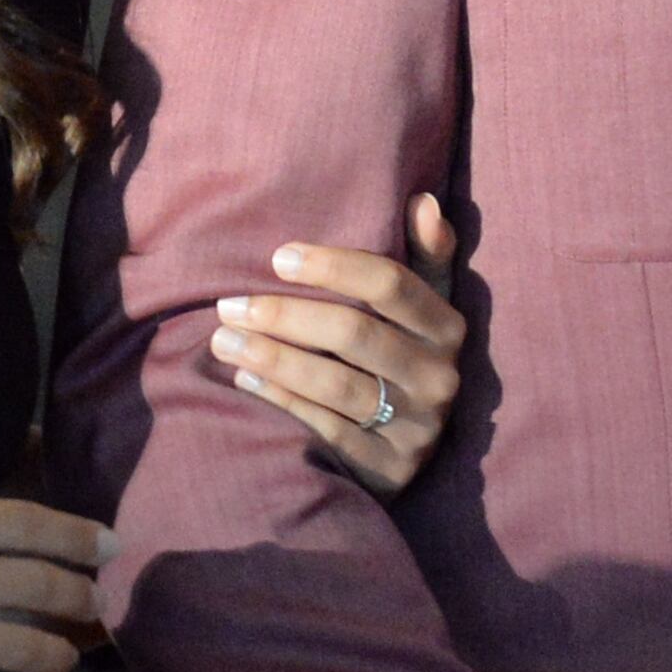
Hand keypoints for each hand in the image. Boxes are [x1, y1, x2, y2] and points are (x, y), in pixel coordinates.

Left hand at [211, 194, 467, 494]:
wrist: (406, 450)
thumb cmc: (402, 358)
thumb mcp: (423, 309)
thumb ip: (424, 257)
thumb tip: (423, 201)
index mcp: (448, 328)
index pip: (392, 284)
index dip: (334, 266)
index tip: (278, 258)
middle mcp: (440, 377)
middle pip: (355, 334)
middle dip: (286, 316)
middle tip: (230, 305)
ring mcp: (418, 428)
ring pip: (337, 386)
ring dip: (273, 359)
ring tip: (223, 340)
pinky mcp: (390, 470)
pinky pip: (326, 429)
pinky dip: (280, 402)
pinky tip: (243, 379)